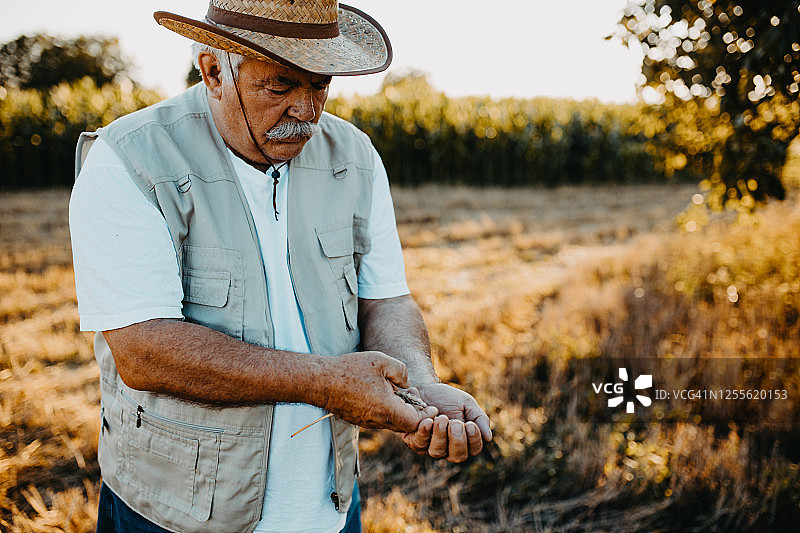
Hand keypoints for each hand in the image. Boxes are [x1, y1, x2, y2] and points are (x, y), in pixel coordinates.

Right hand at [319, 351, 437, 432]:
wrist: (320, 381)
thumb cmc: (350, 370)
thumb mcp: (382, 361)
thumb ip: (402, 372)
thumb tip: (407, 385)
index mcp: (388, 409)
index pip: (416, 422)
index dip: (426, 414)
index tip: (429, 404)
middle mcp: (378, 421)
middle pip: (405, 424)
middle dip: (413, 411)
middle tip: (410, 391)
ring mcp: (367, 423)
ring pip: (392, 422)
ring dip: (398, 409)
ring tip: (392, 388)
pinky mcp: (359, 420)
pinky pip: (379, 419)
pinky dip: (385, 409)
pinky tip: (379, 391)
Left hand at [402, 382, 491, 462]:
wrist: (426, 388)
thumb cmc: (448, 398)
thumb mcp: (467, 404)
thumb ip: (479, 418)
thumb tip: (488, 437)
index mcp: (465, 440)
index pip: (473, 449)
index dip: (473, 439)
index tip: (470, 424)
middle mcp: (449, 449)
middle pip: (457, 456)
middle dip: (457, 439)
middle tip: (455, 423)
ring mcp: (431, 447)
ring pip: (438, 452)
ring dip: (440, 435)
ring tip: (441, 418)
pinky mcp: (416, 442)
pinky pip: (420, 444)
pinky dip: (424, 433)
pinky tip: (428, 421)